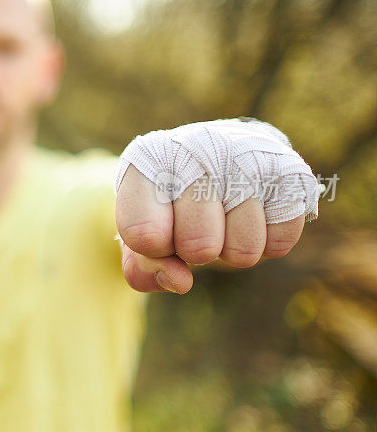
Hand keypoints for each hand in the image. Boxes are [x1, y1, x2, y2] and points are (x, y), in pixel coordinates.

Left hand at [114, 119, 318, 293]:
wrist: (216, 154)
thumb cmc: (171, 202)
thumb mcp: (143, 229)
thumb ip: (144, 266)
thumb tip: (180, 282)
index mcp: (148, 160)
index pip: (144, 235)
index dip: (156, 250)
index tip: (159, 231)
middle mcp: (197, 148)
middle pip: (198, 246)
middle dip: (195, 250)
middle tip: (195, 223)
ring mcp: (246, 156)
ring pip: (243, 251)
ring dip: (233, 247)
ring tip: (225, 215)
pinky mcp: (289, 170)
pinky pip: (280, 243)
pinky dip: (267, 241)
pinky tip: (253, 211)